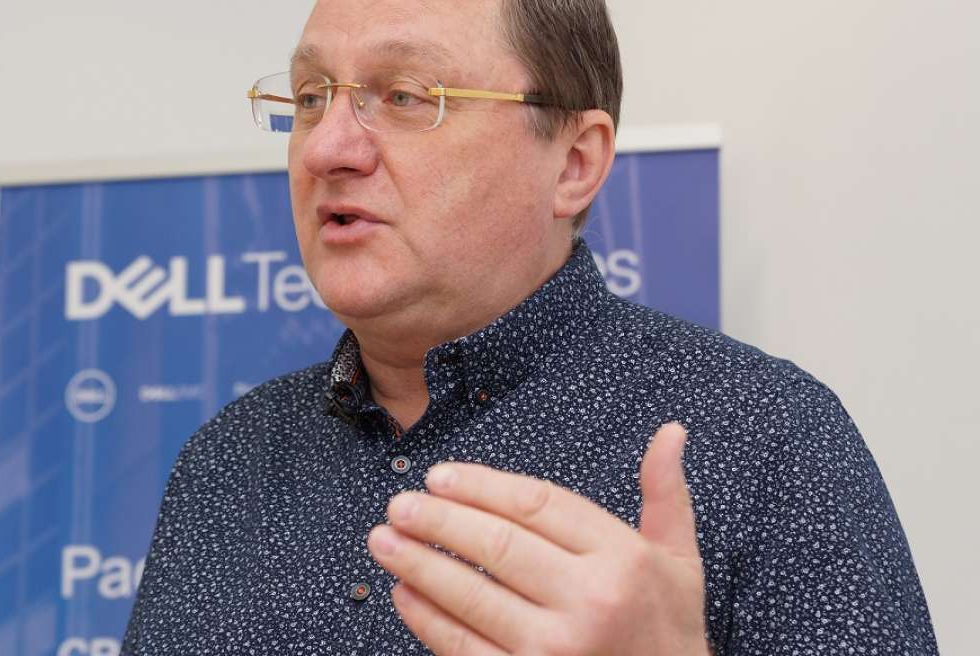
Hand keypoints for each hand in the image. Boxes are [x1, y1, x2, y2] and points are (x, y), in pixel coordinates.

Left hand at [366, 423, 708, 654]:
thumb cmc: (669, 633)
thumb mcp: (681, 563)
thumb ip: (666, 497)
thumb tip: (670, 432)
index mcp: (623, 559)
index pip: (538, 505)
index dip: (481, 486)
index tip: (439, 475)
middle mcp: (590, 601)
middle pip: (497, 545)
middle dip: (438, 520)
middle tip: (399, 504)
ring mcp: (557, 649)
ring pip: (472, 596)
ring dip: (419, 564)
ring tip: (384, 540)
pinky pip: (464, 647)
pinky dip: (428, 619)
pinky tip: (404, 594)